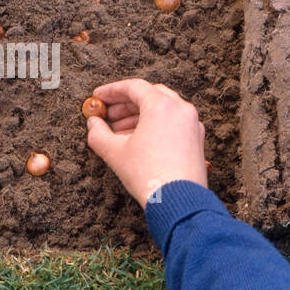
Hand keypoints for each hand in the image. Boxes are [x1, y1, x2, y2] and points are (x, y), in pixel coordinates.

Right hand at [84, 79, 207, 207]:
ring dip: (139, 116)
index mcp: (162, 105)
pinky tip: (139, 141)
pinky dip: (155, 125)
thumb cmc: (149, 175)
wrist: (178, 202)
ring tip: (119, 131)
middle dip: (126, 104)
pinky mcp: (196, 140)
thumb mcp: (114, 152)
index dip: (112, 91)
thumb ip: (98, 133)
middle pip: (150, 95)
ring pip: (163, 109)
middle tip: (108, 115)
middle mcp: (181, 109)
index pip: (133, 87)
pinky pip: (173, 123)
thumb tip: (93, 124)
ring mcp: (192, 124)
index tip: (99, 96)